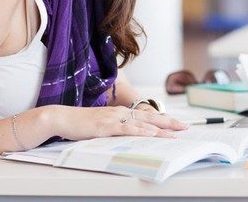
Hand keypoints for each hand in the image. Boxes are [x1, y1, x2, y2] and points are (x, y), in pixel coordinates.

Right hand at [51, 105, 188, 140]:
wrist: (62, 118)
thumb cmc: (80, 123)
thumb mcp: (102, 124)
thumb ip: (116, 128)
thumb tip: (129, 135)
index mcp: (120, 112)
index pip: (146, 115)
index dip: (163, 119)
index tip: (177, 124)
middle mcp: (120, 112)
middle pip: (150, 116)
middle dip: (169, 122)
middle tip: (185, 126)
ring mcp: (114, 118)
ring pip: (142, 122)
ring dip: (160, 128)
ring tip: (175, 133)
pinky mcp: (106, 126)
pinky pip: (127, 128)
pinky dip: (141, 130)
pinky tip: (151, 133)